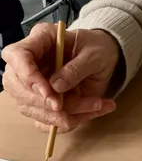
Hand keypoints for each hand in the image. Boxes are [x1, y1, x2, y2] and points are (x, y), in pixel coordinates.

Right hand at [2, 23, 119, 132]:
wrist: (104, 57)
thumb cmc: (97, 48)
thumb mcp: (94, 54)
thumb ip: (76, 68)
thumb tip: (55, 87)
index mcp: (40, 39)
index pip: (16, 55)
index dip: (27, 75)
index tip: (48, 92)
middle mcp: (30, 62)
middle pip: (18, 87)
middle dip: (42, 102)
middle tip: (65, 107)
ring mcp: (33, 85)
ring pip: (33, 108)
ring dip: (63, 115)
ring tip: (96, 105)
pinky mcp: (41, 103)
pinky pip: (46, 121)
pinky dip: (68, 121)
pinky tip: (92, 111)